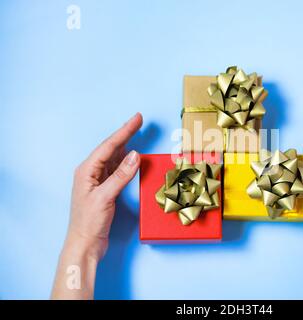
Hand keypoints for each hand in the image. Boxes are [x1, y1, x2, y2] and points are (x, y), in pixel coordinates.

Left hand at [68, 113, 142, 259]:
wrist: (85, 243)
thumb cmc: (88, 222)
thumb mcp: (105, 197)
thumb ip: (121, 176)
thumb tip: (135, 155)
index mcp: (86, 170)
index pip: (109, 146)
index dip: (124, 131)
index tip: (137, 119)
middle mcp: (90, 172)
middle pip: (111, 148)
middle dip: (126, 133)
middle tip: (139, 120)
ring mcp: (97, 180)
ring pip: (114, 157)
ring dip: (126, 145)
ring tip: (136, 132)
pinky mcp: (104, 189)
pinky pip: (117, 169)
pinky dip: (126, 161)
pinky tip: (131, 156)